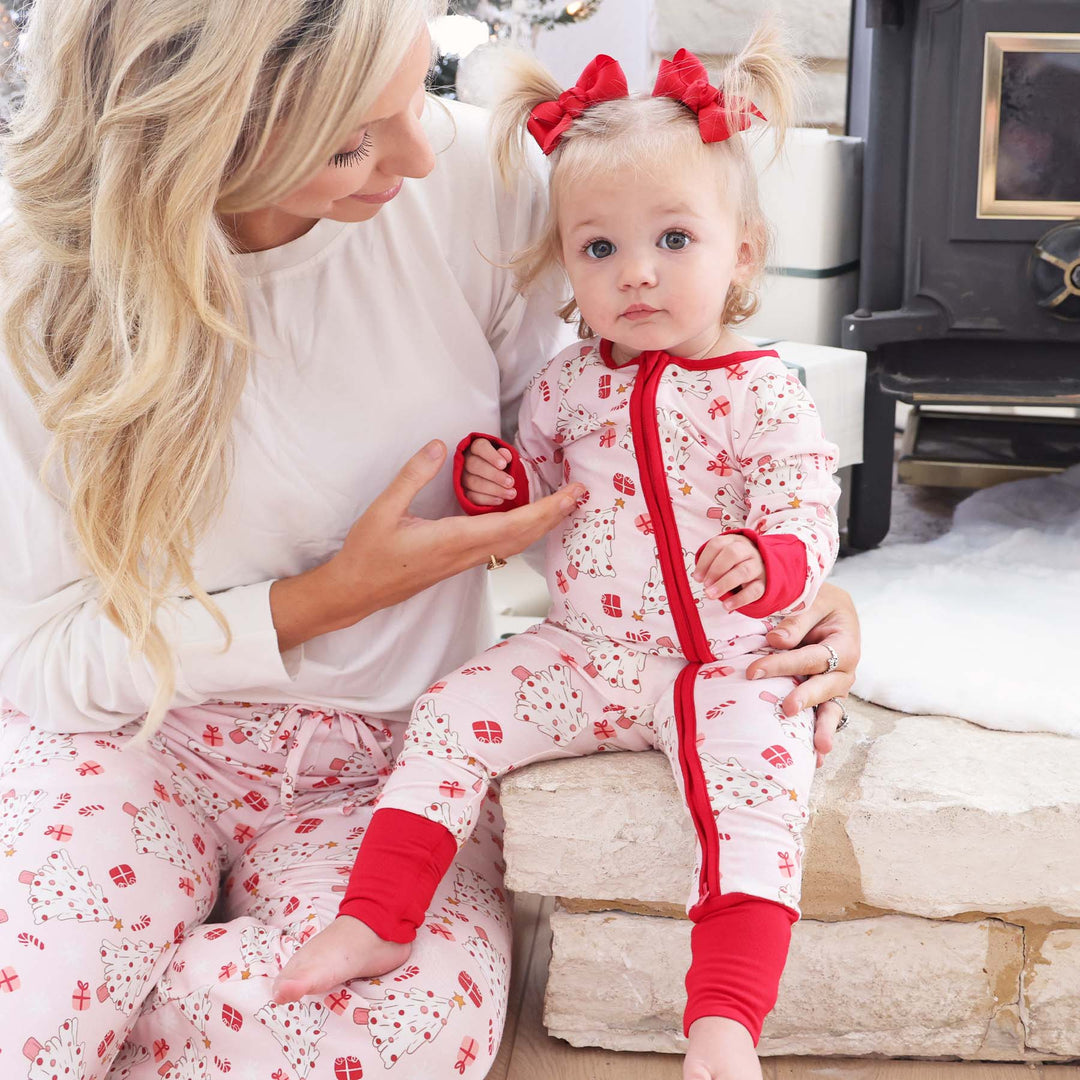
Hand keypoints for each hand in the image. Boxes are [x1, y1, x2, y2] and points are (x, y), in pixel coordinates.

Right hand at [270, 440, 583, 650]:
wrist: (356, 592)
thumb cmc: (368, 554)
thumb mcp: (384, 509)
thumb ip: (413, 476)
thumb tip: (440, 446)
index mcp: (453, 540)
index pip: (512, 524)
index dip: (546, 510)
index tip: (570, 495)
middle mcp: (466, 554)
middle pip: (524, 536)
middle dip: (555, 515)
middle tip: (580, 494)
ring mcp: (464, 561)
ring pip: (515, 543)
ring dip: (542, 524)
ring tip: (563, 504)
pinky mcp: (459, 562)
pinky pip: (501, 546)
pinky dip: (523, 530)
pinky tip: (528, 519)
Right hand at [462, 437, 516, 506]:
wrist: (498, 479)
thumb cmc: (501, 464)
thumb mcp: (506, 457)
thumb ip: (506, 455)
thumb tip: (506, 455)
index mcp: (476, 447)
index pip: (479, 446)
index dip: (491, 456)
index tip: (504, 464)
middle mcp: (466, 460)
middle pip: (474, 465)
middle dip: (494, 475)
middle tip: (510, 482)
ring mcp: (463, 477)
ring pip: (473, 483)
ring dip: (494, 489)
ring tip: (511, 493)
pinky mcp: (464, 492)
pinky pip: (472, 497)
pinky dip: (487, 499)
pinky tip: (500, 499)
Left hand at [692, 534, 764, 610]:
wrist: (762, 570)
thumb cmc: (735, 564)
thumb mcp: (723, 558)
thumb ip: (711, 565)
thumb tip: (699, 578)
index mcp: (734, 542)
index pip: (717, 545)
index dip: (705, 561)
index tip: (697, 577)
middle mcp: (747, 551)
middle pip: (732, 554)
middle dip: (716, 569)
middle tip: (705, 585)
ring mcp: (758, 566)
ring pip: (743, 571)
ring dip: (724, 584)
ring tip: (710, 595)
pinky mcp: (764, 583)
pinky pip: (753, 591)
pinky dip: (739, 599)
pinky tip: (726, 605)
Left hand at [745, 582, 859, 768]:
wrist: (833, 608)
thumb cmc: (821, 602)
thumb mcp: (813, 600)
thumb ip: (797, 620)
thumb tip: (775, 642)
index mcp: (845, 643)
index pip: (812, 657)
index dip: (784, 664)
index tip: (754, 671)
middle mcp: (845, 669)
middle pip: (824, 686)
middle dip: (804, 697)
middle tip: (786, 709)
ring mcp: (837, 686)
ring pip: (831, 708)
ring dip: (823, 728)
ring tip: (817, 750)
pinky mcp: (829, 696)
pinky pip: (827, 716)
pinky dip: (821, 735)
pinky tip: (815, 759)